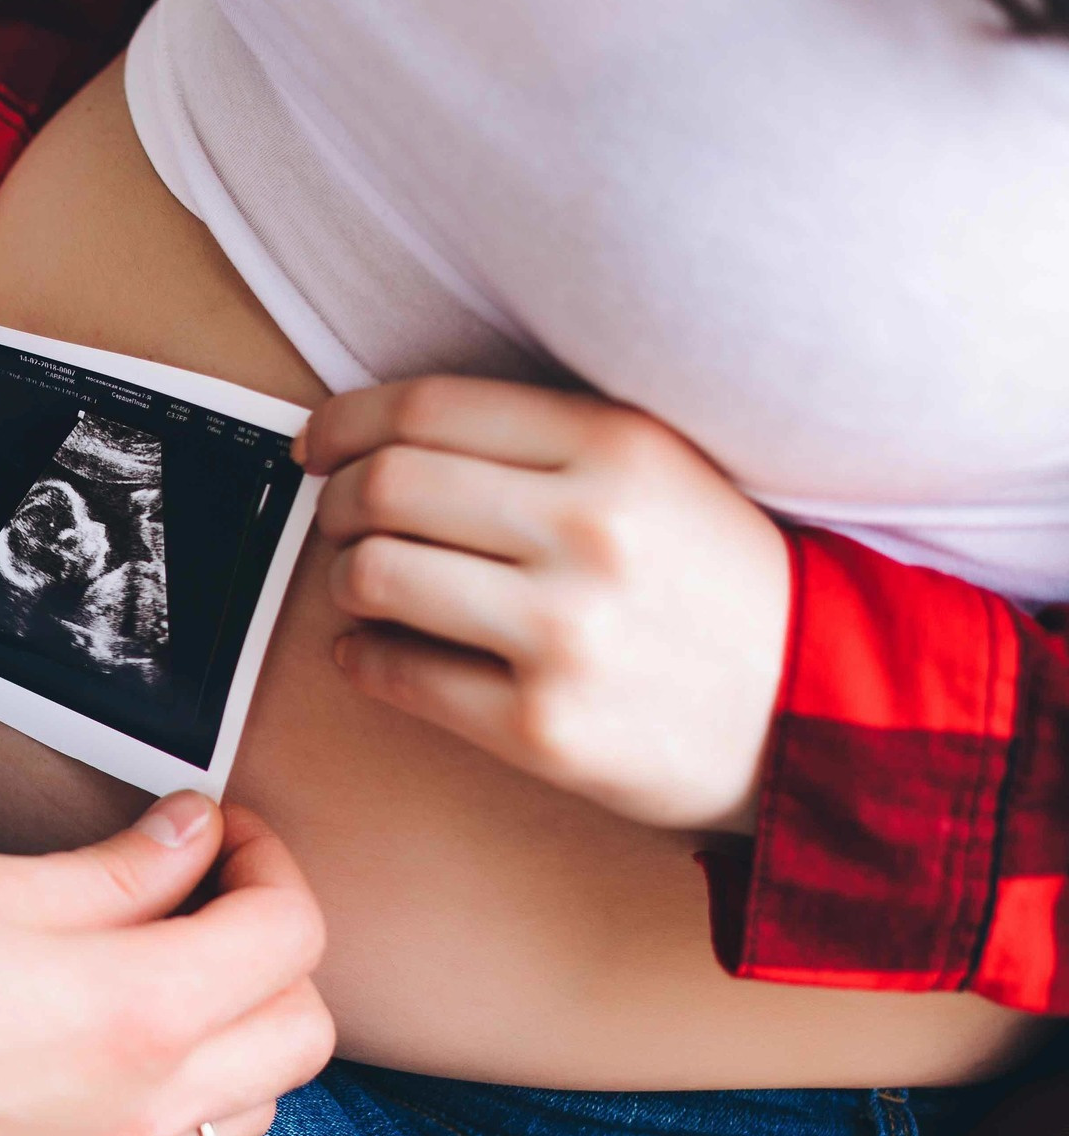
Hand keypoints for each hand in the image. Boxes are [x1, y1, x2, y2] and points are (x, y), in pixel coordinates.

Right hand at [0, 795, 332, 1135]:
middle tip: (199, 890)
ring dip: (239, 1027)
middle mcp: (148, 1111)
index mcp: (135, 1013)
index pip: (287, 935)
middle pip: (304, 1028)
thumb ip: (105, 870)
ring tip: (156, 968)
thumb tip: (189, 833)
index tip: (213, 830)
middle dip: (273, 944)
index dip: (266, 862)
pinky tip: (105, 1049)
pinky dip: (185, 1093)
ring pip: (259, 1102)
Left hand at [302, 376, 790, 833]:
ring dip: (345, 578)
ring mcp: (564, 633)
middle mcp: (587, 531)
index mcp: (614, 447)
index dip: (345, 421)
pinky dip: (361, 658)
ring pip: (374, 576)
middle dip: (339, 502)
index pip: (427, 409)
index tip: (316, 443)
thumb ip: (540, 440)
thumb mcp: (659, 470)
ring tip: (365, 586)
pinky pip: (397, 674)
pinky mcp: (542, 726)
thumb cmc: (720, 583)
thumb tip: (382, 435)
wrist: (820, 708)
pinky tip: (372, 650)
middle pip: (385, 487)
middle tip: (341, 518)